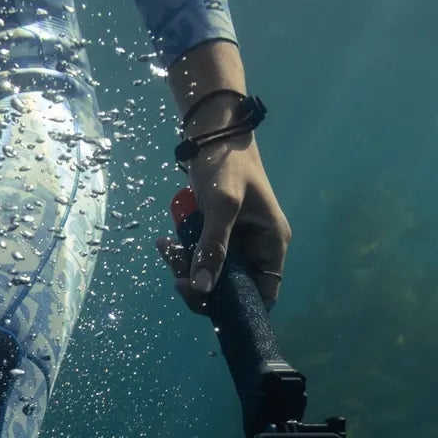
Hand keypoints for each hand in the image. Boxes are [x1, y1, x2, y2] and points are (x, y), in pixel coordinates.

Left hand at [154, 132, 289, 312]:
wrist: (213, 132)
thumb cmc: (227, 164)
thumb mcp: (222, 205)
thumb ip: (213, 247)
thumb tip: (203, 288)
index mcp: (271, 245)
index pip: (263, 294)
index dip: (236, 306)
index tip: (204, 299)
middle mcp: (257, 249)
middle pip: (232, 289)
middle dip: (201, 284)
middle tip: (176, 273)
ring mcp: (236, 243)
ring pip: (211, 274)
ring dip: (186, 268)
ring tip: (167, 249)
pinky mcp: (216, 235)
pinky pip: (199, 257)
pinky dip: (182, 254)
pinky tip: (166, 242)